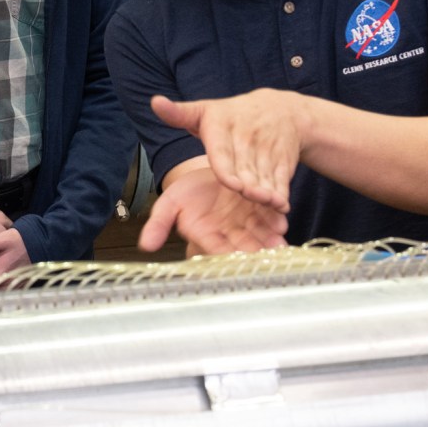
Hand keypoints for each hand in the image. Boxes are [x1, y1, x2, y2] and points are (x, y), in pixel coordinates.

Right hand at [139, 162, 288, 255]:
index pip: (216, 249)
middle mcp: (230, 234)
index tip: (233, 256)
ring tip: (278, 243)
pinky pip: (272, 216)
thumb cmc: (189, 190)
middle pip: (243, 247)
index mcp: (208, 236)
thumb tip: (145, 246)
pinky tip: (282, 221)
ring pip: (261, 236)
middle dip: (254, 252)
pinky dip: (277, 219)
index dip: (225, 253)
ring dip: (270, 240)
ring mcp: (249, 224)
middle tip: (263, 255)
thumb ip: (159, 224)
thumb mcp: (171, 202)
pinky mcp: (264, 211)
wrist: (210, 171)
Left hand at [153, 90, 309, 211]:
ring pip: (265, 176)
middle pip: (245, 168)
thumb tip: (154, 102)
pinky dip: (282, 193)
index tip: (232, 184)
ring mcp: (267, 149)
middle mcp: (247, 137)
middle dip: (249, 184)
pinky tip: (281, 207)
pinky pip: (281, 179)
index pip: (222, 152)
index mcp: (223, 127)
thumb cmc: (231, 116)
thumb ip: (178, 114)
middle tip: (251, 197)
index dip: (227, 169)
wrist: (280, 109)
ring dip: (268, 192)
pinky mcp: (283, 160)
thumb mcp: (204, 110)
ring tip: (270, 204)